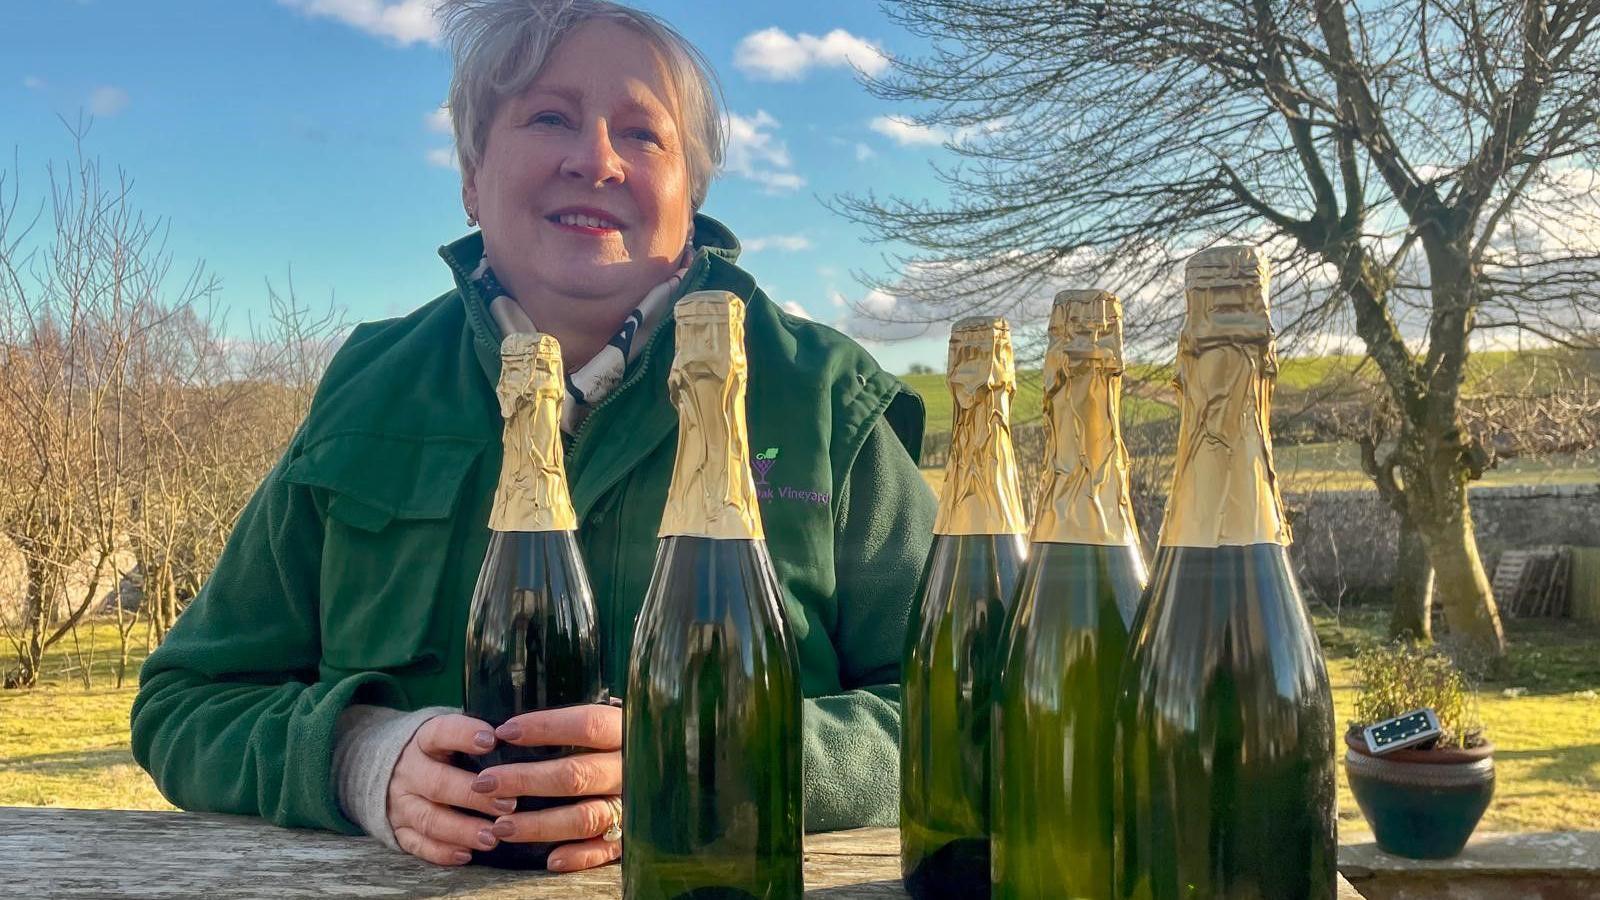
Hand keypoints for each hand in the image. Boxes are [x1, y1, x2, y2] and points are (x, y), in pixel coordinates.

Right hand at [387, 714, 514, 865]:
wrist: (383, 766)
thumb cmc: (437, 750)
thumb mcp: (448, 734)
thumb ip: (476, 738)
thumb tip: (520, 741)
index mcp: (423, 740)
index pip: (441, 733)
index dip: (465, 736)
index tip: (492, 741)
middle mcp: (408, 770)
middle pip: (438, 784)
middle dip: (474, 796)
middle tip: (508, 805)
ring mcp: (401, 802)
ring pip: (430, 819)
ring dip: (462, 830)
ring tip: (492, 838)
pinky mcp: (398, 828)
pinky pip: (417, 844)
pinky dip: (441, 852)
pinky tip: (466, 854)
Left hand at [474, 703, 623, 871]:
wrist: (666, 773)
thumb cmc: (614, 744)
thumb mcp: (607, 723)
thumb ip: (575, 724)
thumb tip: (513, 726)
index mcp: (625, 732)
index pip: (588, 725)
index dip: (546, 727)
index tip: (505, 731)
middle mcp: (629, 769)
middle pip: (577, 774)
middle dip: (525, 779)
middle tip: (484, 783)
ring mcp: (631, 804)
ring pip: (585, 817)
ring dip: (540, 824)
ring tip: (500, 827)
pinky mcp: (631, 836)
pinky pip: (605, 850)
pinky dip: (578, 856)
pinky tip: (550, 859)